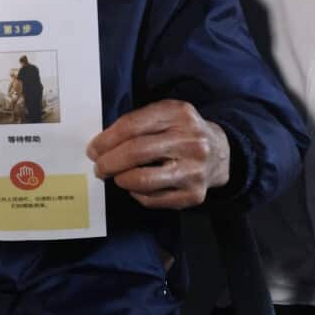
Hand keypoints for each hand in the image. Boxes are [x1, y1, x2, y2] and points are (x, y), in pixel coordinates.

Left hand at [86, 100, 229, 209]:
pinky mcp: (194, 195)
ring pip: (143, 180)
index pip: (132, 126)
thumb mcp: (165, 115)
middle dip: (109, 162)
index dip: (107, 140)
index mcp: (179, 114)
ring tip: (116, 176)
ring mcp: (195, 170)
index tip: (93, 149)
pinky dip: (137, 194)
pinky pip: (152, 199)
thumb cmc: (181, 132)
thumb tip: (100, 145)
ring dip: (121, 179)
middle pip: (136, 152)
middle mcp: (191, 141)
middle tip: (99, 167)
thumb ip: (137, 123)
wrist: (221, 153)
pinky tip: (136, 186)